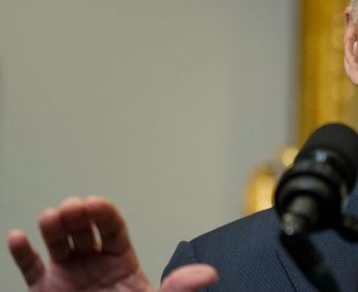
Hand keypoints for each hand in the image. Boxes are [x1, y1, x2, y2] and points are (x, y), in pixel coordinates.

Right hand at [7, 196, 216, 291]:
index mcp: (121, 262)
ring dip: (52, 227)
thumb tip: (209, 275)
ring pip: (58, 243)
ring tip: (50, 218)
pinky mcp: (45, 291)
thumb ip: (178, 288)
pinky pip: (30, 269)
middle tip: (72, 208)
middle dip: (77, 214)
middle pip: (84, 230)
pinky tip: (19, 237)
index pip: (113, 229)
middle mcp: (92, 264)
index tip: (94, 204)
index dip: (103, 214)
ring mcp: (67, 276)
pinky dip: (22, 253)